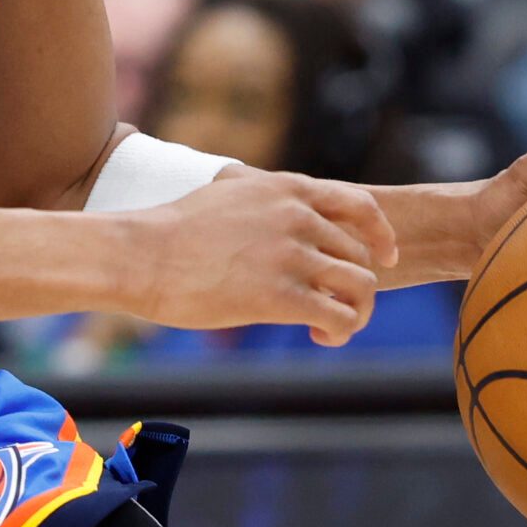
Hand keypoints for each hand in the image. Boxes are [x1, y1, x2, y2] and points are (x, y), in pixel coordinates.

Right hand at [127, 168, 399, 346]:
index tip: (386, 258)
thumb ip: (261, 192)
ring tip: (329, 326)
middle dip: (353, 285)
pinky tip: (320, 336)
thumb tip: (269, 190)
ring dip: (355, 312)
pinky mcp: (280, 296)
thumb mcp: (228, 190)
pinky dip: (340, 330)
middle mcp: (297, 217)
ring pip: (361, 286)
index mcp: (287, 190)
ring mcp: (291, 255)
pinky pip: (339, 315)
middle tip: (331, 307)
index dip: (381, 235)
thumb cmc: (174, 230)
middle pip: (362, 256)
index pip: (362, 205)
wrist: (140, 255)